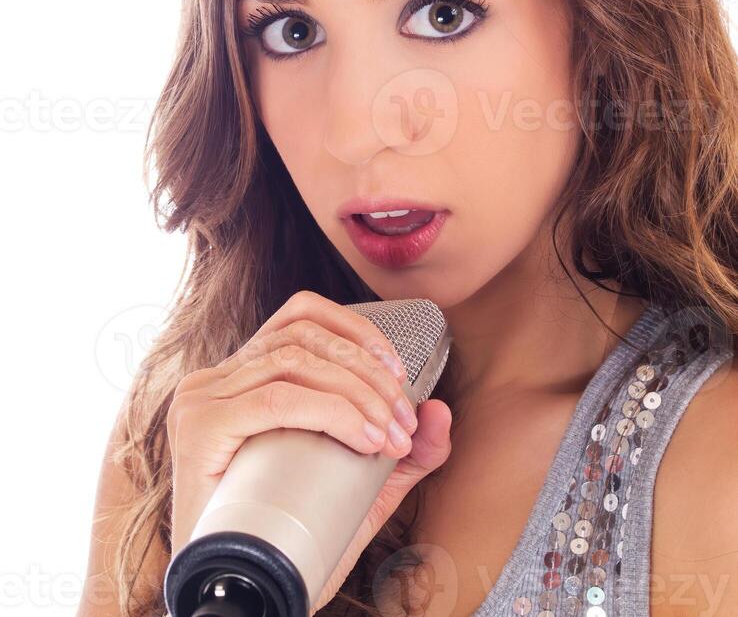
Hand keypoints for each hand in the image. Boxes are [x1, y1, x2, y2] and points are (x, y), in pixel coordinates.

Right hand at [165, 290, 452, 612]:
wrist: (244, 597)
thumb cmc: (292, 541)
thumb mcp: (361, 490)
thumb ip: (404, 454)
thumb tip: (439, 410)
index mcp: (243, 376)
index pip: (300, 315)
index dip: (356, 331)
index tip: (398, 373)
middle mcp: (216, 378)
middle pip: (303, 337)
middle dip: (367, 372)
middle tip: (401, 421)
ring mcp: (202, 400)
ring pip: (293, 362)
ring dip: (356, 391)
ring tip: (387, 434)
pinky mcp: (200, 428)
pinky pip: (273, 399)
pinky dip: (329, 410)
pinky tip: (362, 436)